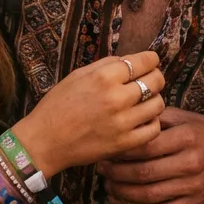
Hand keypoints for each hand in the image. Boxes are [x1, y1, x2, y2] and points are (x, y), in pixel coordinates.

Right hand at [16, 52, 164, 178]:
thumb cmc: (58, 104)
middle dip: (155, 77)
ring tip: (144, 101)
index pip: (144, 61)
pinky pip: (153, 129)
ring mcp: (122, 122)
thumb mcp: (78, 75)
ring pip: (158, 104)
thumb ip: (107, 65)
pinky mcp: (124, 143)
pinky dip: (151, 122)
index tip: (151, 62)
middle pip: (156, 81)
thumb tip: (131, 60)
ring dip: (154, 99)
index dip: (151, 59)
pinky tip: (141, 120)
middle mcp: (116, 98)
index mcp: (104, 77)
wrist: (45, 141)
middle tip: (149, 80)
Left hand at [99, 108, 203, 203]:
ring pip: (149, 195)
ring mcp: (192, 186)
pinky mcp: (193, 203)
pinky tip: (126, 202)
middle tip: (102, 168)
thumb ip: (158, 118)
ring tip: (109, 185)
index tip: (108, 147)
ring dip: (123, 192)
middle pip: (144, 172)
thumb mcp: (186, 117)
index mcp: (186, 137)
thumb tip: (129, 119)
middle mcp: (190, 163)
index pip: (146, 146)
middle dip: (117, 172)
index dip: (123, 149)